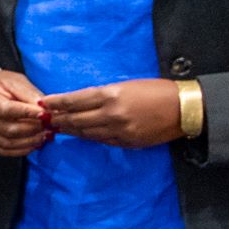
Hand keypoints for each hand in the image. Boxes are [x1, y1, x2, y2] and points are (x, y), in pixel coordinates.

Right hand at [0, 68, 50, 157]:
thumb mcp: (14, 80)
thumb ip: (30, 94)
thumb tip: (48, 110)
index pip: (6, 110)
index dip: (28, 114)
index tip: (46, 114)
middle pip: (8, 129)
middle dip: (33, 129)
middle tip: (49, 126)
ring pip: (6, 143)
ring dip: (29, 141)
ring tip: (44, 135)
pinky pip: (2, 150)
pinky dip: (20, 150)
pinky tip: (32, 144)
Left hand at [40, 79, 184, 147]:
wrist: (184, 108)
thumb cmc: (156, 90)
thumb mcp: (126, 85)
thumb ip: (103, 95)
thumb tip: (81, 101)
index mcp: (111, 95)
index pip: (75, 101)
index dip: (57, 103)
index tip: (44, 104)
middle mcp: (112, 114)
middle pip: (76, 120)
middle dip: (59, 119)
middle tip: (46, 119)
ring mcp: (119, 131)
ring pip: (87, 133)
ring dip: (71, 130)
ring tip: (59, 127)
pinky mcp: (127, 142)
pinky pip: (102, 140)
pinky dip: (90, 136)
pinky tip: (82, 134)